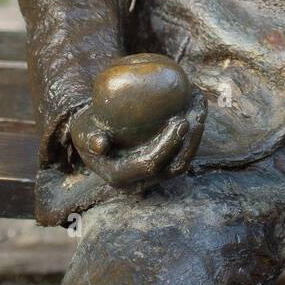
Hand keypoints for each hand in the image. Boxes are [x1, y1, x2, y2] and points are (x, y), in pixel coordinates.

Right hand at [70, 89, 206, 189]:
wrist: (95, 136)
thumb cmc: (89, 130)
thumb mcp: (83, 132)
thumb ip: (90, 138)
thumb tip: (99, 143)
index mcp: (121, 177)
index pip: (150, 165)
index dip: (168, 147)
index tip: (181, 121)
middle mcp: (141, 181)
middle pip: (175, 166)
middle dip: (191, 141)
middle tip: (197, 113)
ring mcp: (156, 175)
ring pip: (185, 159)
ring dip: (197, 135)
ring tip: (201, 106)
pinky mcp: (166, 163)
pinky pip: (185, 149)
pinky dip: (194, 129)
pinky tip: (197, 103)